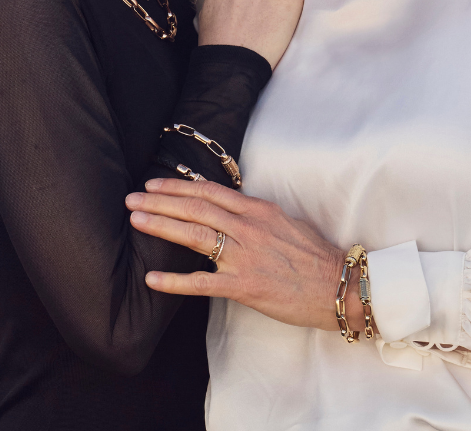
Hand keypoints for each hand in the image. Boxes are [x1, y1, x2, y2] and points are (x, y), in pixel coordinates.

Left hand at [126, 178, 365, 332]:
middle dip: (160, 201)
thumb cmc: (316, 255)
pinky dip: (174, 280)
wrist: (339, 286)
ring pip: (194, 235)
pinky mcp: (244, 286)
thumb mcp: (287, 222)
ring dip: (161, 226)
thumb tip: (234, 210)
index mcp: (258, 210)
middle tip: (132, 198)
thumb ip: (257, 215)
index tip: (154, 184)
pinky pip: (202, 282)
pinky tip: (152, 278)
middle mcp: (248, 227)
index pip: (210, 191)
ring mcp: (245, 256)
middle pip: (195, 207)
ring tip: (135, 221)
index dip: (178, 186)